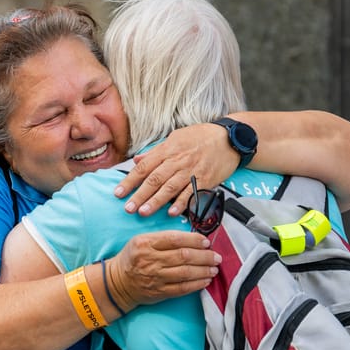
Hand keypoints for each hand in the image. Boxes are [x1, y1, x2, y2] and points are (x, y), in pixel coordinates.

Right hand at [106, 230, 219, 310]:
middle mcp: (150, 260)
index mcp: (146, 243)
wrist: (118, 282)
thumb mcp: (141, 240)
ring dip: (204, 270)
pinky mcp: (159, 292)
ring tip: (214, 268)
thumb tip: (192, 238)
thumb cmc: (133, 258)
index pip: (175, 239)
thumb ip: (163, 238)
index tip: (206, 241)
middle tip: (216, 256)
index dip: (194, 240)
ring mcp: (155, 277)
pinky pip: (182, 288)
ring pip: (185, 273)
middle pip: (184, 256)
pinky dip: (196, 284)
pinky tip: (206, 280)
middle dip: (204, 256)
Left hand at [114, 123, 236, 216]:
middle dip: (139, 195)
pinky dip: (181, 203)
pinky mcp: (205, 180)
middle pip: (154, 179)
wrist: (229, 138)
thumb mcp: (175, 138)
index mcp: (168, 149)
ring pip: (170, 188)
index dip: (130, 180)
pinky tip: (171, 212)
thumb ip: (156, 151)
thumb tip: (137, 160)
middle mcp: (178, 160)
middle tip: (127, 208)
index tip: (119, 192)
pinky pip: (191, 193)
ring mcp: (191, 171)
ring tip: (143, 212)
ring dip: (155, 201)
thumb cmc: (201, 137)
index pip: (144, 166)